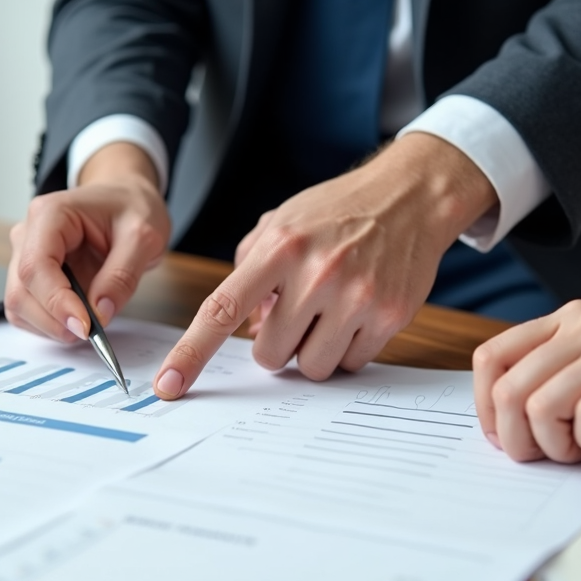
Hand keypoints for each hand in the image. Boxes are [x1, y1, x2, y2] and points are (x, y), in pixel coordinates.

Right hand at [5, 142, 169, 341]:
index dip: (56, 303)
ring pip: (20, 305)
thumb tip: (101, 314)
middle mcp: (28, 234)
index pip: (36, 267)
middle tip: (93, 334)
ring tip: (90, 326)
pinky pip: (28, 310)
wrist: (127, 199)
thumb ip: (122, 275)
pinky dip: (50, 325)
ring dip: (51, 326)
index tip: (85, 328)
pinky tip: (78, 321)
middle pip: (21, 291)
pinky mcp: (33, 277)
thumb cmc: (132, 209)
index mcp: (50, 215)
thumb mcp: (143, 237)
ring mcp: (26, 256)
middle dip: (54, 321)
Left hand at [152, 133, 497, 398]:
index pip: (223, 309)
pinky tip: (359, 312)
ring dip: (314, 350)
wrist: (411, 196)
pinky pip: (352, 363)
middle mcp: (316, 272)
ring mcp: (356, 297)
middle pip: (271, 355)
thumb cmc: (338, 212)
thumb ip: (250, 270)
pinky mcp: (389, 316)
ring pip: (312, 366)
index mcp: (279, 246)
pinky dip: (349, 347)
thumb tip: (244, 326)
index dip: (192, 352)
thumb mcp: (282, 222)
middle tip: (297, 315)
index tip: (169, 384)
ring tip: (330, 313)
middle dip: (278, 344)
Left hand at [472, 300, 580, 464]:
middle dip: (520, 440)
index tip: (507, 438)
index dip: (486, 409)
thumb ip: (539, 392)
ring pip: (542, 405)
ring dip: (559, 446)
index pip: (489, 358)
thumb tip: (492, 425)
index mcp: (564, 322)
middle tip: (553, 454)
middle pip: (509, 389)